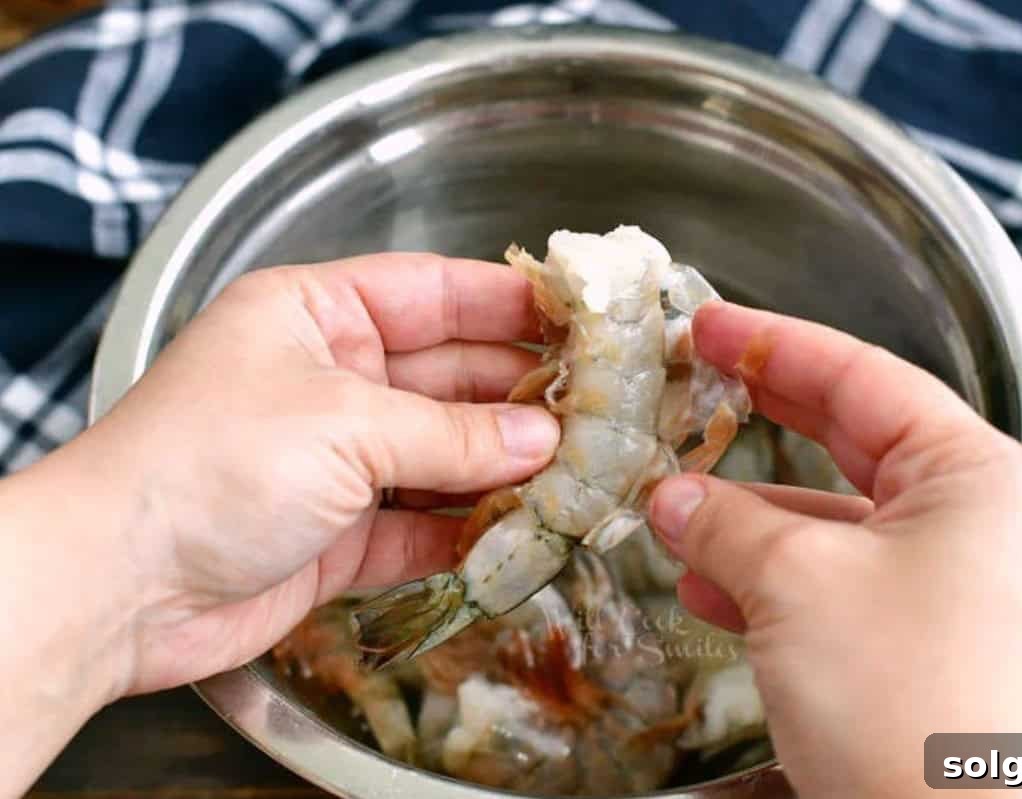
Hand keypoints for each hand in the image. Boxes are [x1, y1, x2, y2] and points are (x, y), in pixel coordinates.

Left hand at [84, 254, 560, 694]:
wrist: (117, 586)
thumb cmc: (211, 464)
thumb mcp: (343, 426)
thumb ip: (451, 435)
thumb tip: (543, 441)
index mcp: (317, 316)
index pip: (433, 292)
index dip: (508, 303)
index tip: (582, 317)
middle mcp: (332, 380)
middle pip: (449, 377)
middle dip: (520, 397)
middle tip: (599, 412)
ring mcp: (338, 459)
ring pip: (444, 455)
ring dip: (504, 469)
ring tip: (580, 476)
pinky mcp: (341, 533)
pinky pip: (423, 524)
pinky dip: (468, 532)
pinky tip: (523, 533)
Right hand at [649, 302, 1021, 796]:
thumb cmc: (904, 698)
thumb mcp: (797, 584)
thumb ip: (725, 524)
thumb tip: (670, 495)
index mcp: (967, 473)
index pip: (861, 376)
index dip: (775, 343)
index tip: (708, 323)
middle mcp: (960, 517)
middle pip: (844, 435)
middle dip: (760, 412)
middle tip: (692, 374)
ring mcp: (932, 579)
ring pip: (821, 516)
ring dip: (743, 513)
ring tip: (669, 497)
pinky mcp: (900, 635)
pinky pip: (819, 579)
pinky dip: (758, 575)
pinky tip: (702, 581)